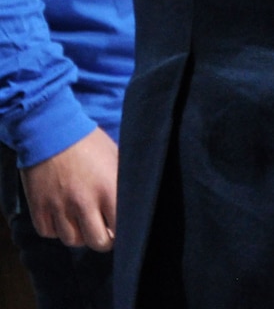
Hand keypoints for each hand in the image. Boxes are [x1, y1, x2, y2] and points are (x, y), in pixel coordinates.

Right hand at [21, 127, 116, 251]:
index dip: (124, 231)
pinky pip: (49, 233)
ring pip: (72, 241)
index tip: (122, 229)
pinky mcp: (39, 207)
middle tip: (104, 231)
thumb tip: (135, 203)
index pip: (122, 227)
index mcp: (109, 188)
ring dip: (79, 234)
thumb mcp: (116, 158)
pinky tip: (63, 217)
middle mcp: (84, 202)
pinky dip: (56, 229)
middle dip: (103, 240)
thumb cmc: (90, 143)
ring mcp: (59, 207)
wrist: (52, 131)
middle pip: (97, 242)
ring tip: (83, 222)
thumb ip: (123, 183)